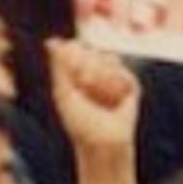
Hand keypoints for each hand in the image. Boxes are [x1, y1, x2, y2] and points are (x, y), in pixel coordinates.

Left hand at [44, 37, 143, 183]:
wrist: (102, 143)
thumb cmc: (78, 122)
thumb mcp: (63, 92)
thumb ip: (59, 67)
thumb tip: (51, 41)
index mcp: (76, 73)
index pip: (75, 48)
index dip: (73, 51)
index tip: (70, 65)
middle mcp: (95, 73)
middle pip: (92, 50)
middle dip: (86, 65)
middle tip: (83, 81)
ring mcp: (113, 78)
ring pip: (109, 58)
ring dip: (100, 74)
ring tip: (94, 90)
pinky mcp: (131, 87)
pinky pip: (124, 73)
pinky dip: (116, 82)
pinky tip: (112, 95)